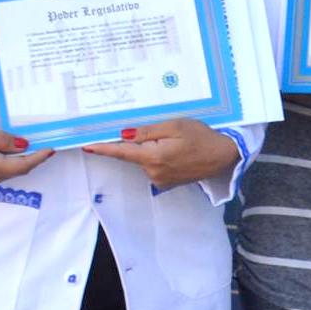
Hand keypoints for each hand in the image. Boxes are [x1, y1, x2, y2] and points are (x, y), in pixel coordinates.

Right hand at [0, 122, 48, 194]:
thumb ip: (1, 139)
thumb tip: (23, 145)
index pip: (23, 165)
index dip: (39, 157)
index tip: (52, 149)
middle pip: (16, 170)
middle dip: (29, 158)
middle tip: (41, 143)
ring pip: (6, 172)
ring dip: (15, 161)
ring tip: (22, 145)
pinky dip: (3, 164)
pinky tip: (3, 152)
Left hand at [90, 118, 237, 188]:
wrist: (224, 156)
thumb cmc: (202, 137)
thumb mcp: (175, 126)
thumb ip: (147, 131)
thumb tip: (124, 135)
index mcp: (153, 156)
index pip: (121, 152)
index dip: (102, 148)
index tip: (86, 146)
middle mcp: (153, 172)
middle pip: (135, 154)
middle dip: (142, 142)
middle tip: (165, 132)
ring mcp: (160, 180)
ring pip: (145, 160)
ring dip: (153, 149)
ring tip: (176, 142)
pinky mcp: (167, 183)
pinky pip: (155, 166)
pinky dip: (160, 157)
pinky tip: (177, 152)